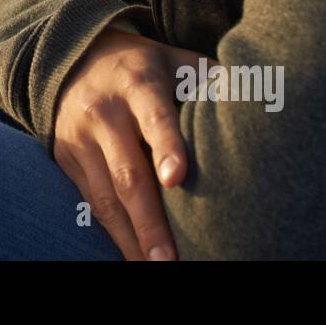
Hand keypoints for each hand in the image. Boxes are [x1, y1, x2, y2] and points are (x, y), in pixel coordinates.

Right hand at [53, 22, 217, 260]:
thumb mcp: (174, 60)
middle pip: (128, 173)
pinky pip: (91, 202)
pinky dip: (114, 232)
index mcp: (138, 84)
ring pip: (105, 197)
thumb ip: (210, 77)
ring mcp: (80, 138)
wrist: (71, 56)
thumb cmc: (143, 66)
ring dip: (131, 238)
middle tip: (169, 259)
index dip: (167, 147)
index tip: (177, 179)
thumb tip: (260, 95)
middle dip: (149, 220)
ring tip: (153, 267)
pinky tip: (135, 254)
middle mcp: (104, 112)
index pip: (155, 118)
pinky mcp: (66, 159)